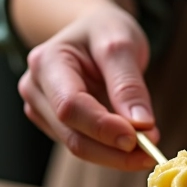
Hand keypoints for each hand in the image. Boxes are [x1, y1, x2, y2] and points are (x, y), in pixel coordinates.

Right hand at [18, 2, 158, 170]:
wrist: (92, 31)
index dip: (103, 127)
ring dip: (114, 155)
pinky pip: (83, 145)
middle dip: (114, 150)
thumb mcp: (122, 43)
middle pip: (72, 135)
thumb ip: (129, 84)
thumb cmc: (105, 31)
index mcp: (46, 61)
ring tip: (148, 147)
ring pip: (77, 146)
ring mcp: (40, 109)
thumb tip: (142, 125)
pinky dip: (109, 150)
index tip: (140, 138)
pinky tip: (131, 142)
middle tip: (151, 153)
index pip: (70, 106)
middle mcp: (35, 88)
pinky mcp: (53, 124)